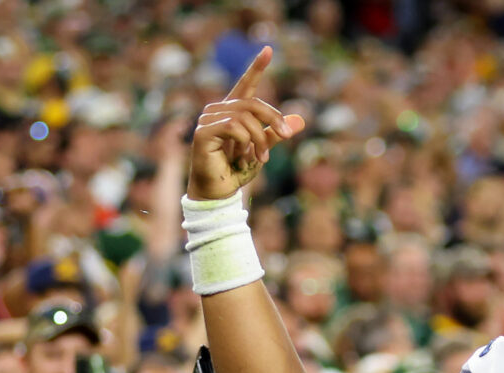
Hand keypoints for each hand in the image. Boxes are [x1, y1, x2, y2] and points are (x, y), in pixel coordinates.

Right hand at [187, 46, 304, 199]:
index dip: (257, 67)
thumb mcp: (262, 149)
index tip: (269, 49)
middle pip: (252, 102)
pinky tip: (244, 156)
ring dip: (259, 138)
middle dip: (273, 118)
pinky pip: (234, 126)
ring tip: (261, 157)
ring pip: (245, 115)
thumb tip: (301, 121)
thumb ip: (277, 133)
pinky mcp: (203, 131)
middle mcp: (218, 110)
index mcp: (233, 111)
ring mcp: (208, 119)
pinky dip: (246, 142)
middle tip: (285, 134)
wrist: (220, 192)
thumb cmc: (237, 170)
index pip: (246, 84)